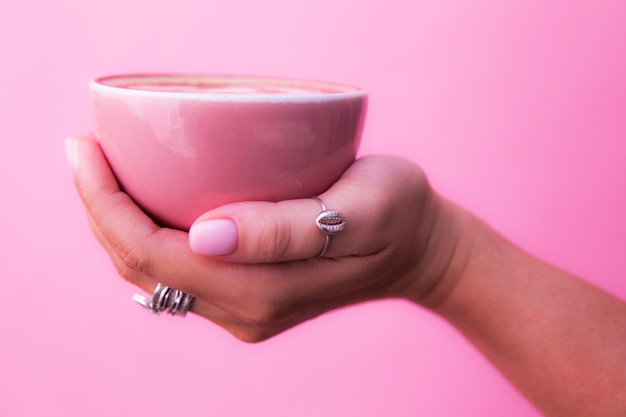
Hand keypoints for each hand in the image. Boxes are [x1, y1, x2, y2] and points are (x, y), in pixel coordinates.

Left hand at [67, 136, 463, 341]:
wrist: (420, 250)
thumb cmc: (396, 215)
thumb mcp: (359, 210)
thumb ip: (285, 231)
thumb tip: (204, 236)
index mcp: (262, 290)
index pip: (155, 254)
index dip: (107, 205)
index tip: (84, 151)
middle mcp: (243, 310)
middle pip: (142, 267)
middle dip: (99, 211)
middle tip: (83, 150)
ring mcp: (243, 310)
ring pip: (152, 275)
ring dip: (115, 225)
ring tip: (100, 171)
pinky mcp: (248, 297)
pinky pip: (176, 273)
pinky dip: (145, 236)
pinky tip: (142, 201)